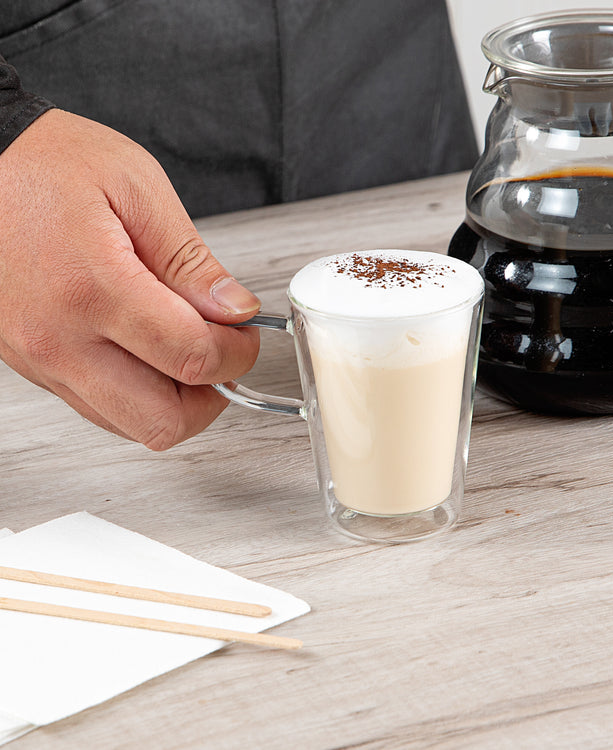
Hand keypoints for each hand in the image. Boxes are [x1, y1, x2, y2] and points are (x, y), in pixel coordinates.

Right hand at [0, 109, 260, 449]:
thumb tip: (234, 311)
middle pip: (161, 420)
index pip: (191, 357)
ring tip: (185, 352)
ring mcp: (41, 359)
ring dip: (174, 402)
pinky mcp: (32, 364)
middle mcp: (59, 338)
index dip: (237, 354)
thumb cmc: (42, 162)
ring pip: (130, 426)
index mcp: (93, 287)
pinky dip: (137, 395)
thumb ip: (190, 260)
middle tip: (222, 357)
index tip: (246, 335)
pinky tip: (148, 353)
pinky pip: (99, 408)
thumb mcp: (136, 188)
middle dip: (210, 397)